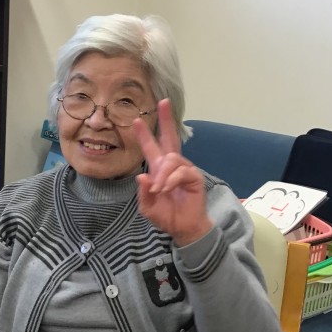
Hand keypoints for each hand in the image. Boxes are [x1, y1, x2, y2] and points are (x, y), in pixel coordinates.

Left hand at [133, 99, 212, 245]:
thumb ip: (143, 193)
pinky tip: (166, 189)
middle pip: (170, 138)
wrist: (182, 229)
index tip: (136, 120)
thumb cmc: (166, 216)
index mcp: (159, 169)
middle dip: (166, 120)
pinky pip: (181, 171)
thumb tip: (142, 176)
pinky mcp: (194, 177)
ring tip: (158, 190)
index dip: (144, 134)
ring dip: (162, 174)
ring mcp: (184, 169)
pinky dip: (171, 180)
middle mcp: (172, 165)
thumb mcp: (147, 207)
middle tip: (163, 103)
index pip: (151, 147)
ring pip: (171, 159)